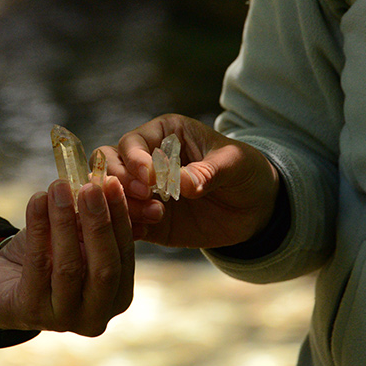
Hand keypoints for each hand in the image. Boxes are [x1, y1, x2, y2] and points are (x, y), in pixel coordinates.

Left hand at [0, 177, 133, 336]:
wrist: (2, 284)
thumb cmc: (50, 259)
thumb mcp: (78, 239)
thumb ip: (96, 221)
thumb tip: (110, 185)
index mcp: (118, 297)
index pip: (124, 254)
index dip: (119, 217)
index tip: (111, 183)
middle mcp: (96, 316)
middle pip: (104, 268)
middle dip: (98, 223)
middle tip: (89, 187)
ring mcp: (63, 319)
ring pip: (69, 267)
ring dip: (64, 222)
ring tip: (59, 187)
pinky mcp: (31, 311)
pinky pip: (37, 265)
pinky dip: (38, 228)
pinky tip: (37, 201)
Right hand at [97, 114, 279, 248]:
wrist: (256, 207)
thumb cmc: (244, 171)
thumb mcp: (234, 164)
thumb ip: (207, 171)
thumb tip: (182, 184)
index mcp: (164, 134)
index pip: (133, 142)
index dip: (135, 159)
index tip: (149, 179)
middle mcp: (146, 160)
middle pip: (110, 165)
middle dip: (119, 181)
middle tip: (143, 195)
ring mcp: (144, 191)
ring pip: (112, 195)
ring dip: (126, 206)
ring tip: (157, 215)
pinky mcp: (147, 219)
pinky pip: (126, 222)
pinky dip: (127, 227)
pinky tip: (145, 231)